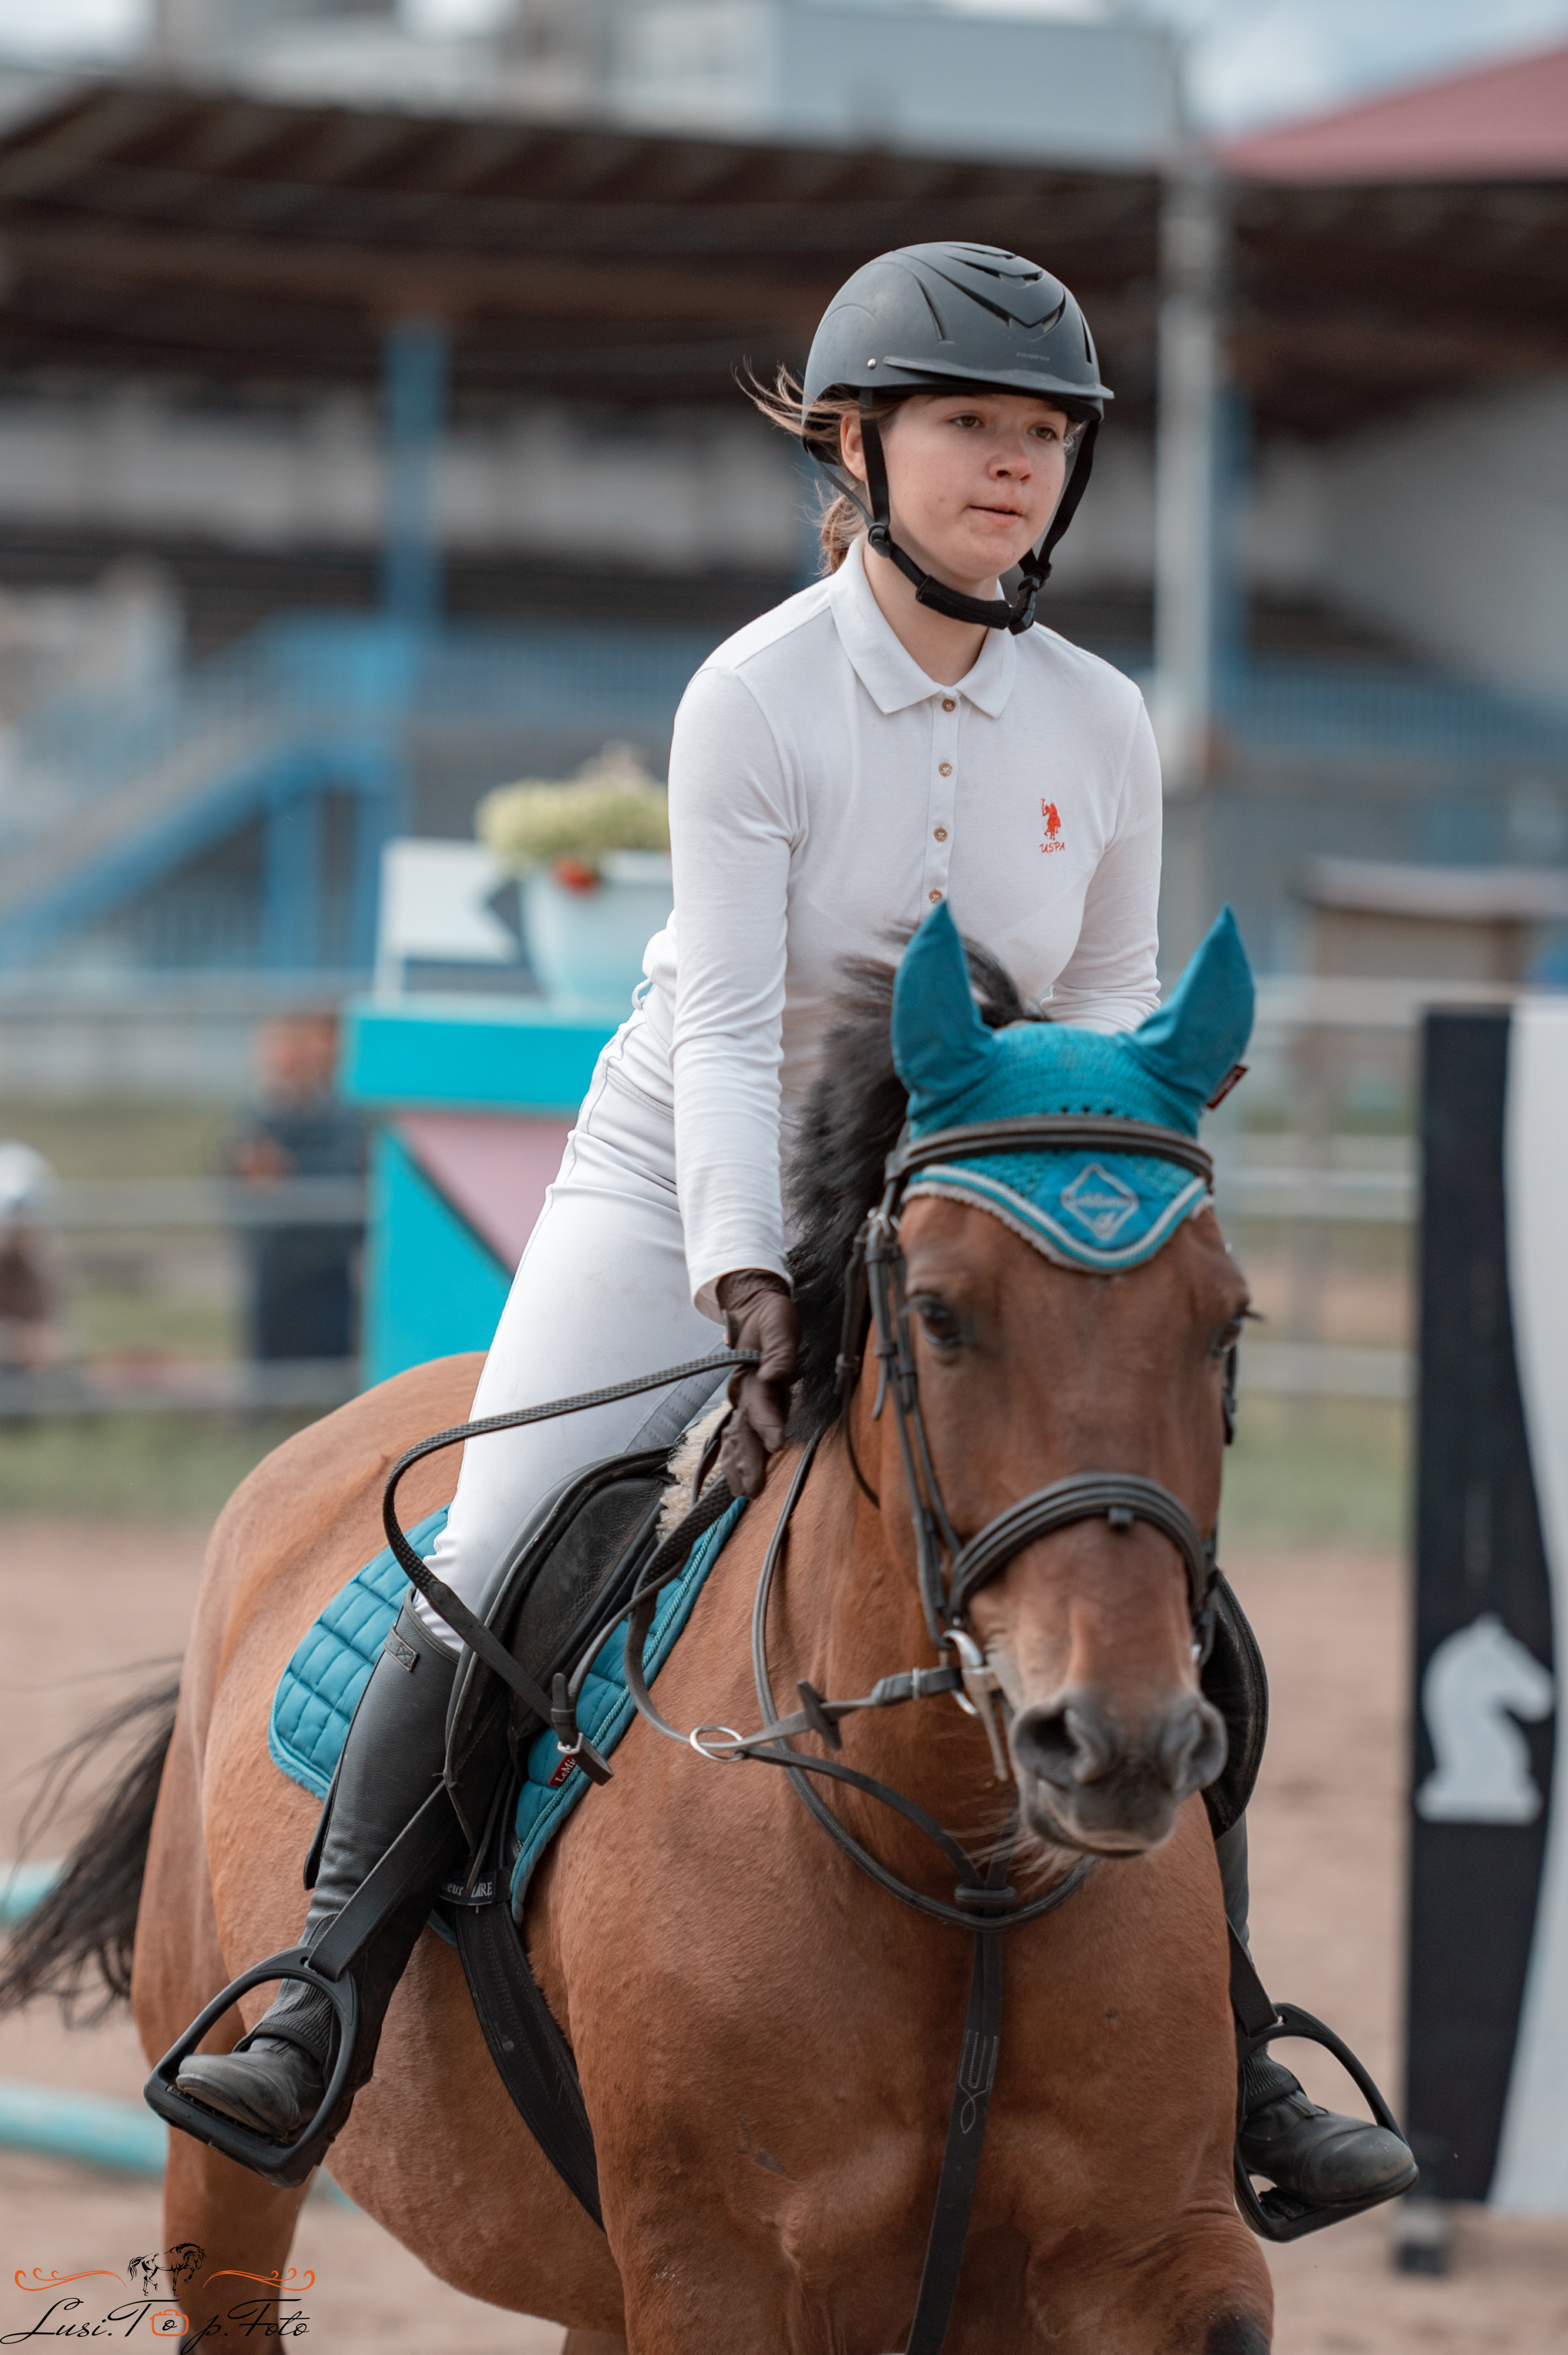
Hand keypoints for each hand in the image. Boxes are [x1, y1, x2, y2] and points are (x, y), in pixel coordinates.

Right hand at [715, 1268, 798, 1499]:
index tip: (774, 1444)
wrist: (754, 1308)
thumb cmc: (771, 1317)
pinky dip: (733, 1457)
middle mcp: (743, 1392)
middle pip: (743, 1430)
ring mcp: (743, 1400)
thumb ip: (779, 1351)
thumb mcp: (779, 1324)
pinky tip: (734, 1477)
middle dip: (747, 1460)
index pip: (759, 1404)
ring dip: (737, 1464)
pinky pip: (736, 1435)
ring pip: (736, 1437)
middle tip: (751, 1488)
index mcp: (751, 1375)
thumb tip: (776, 1373)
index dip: (767, 1424)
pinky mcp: (747, 1404)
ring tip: (741, 1491)